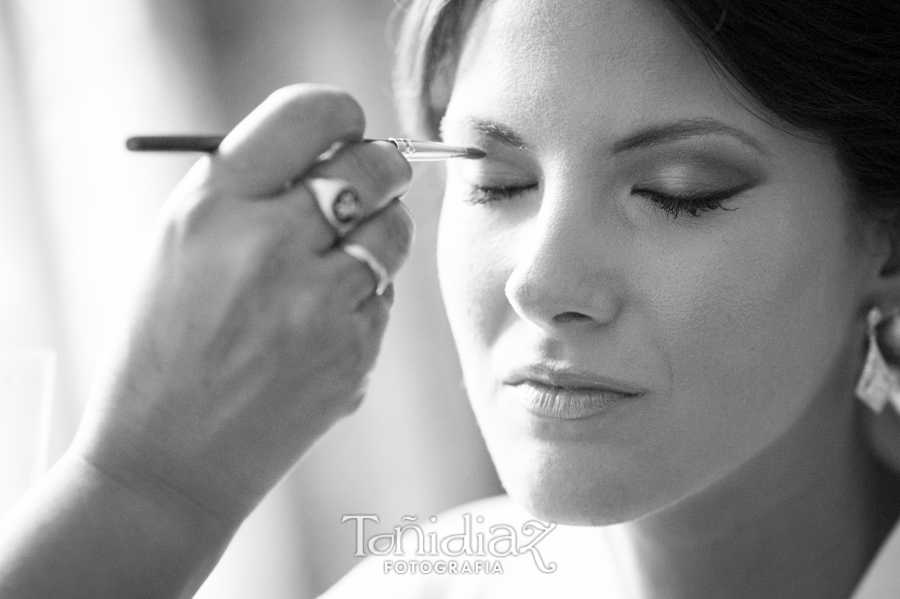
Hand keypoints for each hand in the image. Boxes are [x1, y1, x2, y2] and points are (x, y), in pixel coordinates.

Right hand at [71, 84, 413, 522]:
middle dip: (383, 167)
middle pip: (372, 167)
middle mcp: (269, 242)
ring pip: (394, 231)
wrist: (167, 457)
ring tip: (341, 259)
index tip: (348, 130)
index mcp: (213, 203)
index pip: (308, 114)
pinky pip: (384, 296)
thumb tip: (337, 145)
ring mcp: (316, 301)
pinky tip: (322, 324)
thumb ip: (251, 187)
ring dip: (381, 233)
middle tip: (377, 178)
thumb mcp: (180, 244)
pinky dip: (366, 298)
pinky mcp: (351, 351)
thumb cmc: (167, 342)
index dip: (341, 116)